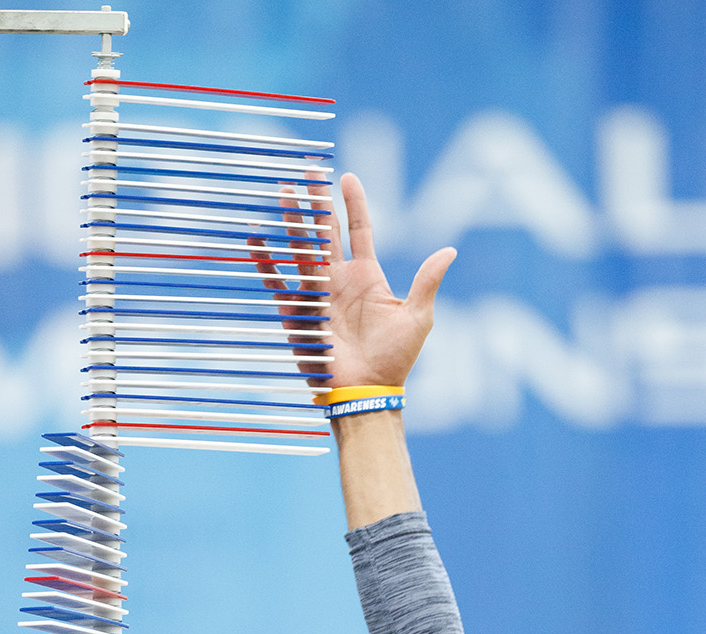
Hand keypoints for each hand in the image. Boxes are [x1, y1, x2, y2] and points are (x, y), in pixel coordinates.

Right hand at [249, 172, 455, 389]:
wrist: (367, 391)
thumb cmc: (395, 359)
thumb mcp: (418, 317)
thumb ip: (427, 281)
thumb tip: (449, 251)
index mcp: (368, 277)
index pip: (359, 230)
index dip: (354, 203)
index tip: (347, 176)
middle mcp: (340, 280)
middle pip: (325, 231)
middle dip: (316, 200)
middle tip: (308, 170)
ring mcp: (318, 295)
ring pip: (302, 248)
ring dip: (293, 221)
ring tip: (283, 191)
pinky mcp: (299, 313)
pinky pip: (279, 284)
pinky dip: (266, 264)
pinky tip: (256, 240)